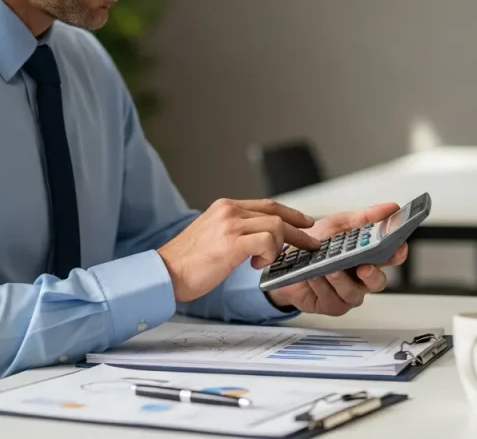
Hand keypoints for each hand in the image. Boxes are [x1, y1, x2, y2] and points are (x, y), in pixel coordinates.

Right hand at [157, 199, 320, 302]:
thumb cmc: (187, 262)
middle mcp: (229, 210)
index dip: (291, 213)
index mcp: (225, 207)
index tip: (306, 222)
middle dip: (299, 230)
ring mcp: (230, 224)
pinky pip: (267, 241)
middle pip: (276, 213)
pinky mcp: (231, 242)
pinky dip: (270, 254)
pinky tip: (257, 264)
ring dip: (279, 247)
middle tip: (311, 243)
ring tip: (263, 261)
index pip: (267, 204)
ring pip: (275, 226)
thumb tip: (259, 238)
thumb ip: (235, 231)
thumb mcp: (213, 236)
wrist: (165, 273)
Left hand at [265, 203, 407, 315]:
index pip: (391, 257)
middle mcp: (360, 278)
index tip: (398, 246)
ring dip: (340, 280)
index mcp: (367, 256)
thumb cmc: (315, 244)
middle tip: (363, 266)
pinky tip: (314, 276)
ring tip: (328, 269)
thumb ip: (363, 217)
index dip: (398, 253)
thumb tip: (389, 208)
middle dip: (372, 275)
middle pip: (377, 282)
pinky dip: (322, 287)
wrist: (285, 260)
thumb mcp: (338, 224)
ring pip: (353, 293)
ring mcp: (347, 293)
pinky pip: (332, 300)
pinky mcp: (331, 305)